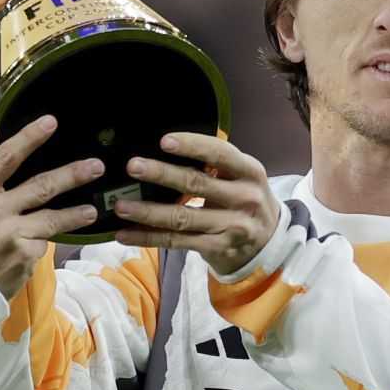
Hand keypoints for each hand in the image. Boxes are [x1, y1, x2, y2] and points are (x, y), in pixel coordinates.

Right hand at [0, 115, 102, 295]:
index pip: (6, 157)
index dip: (30, 137)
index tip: (51, 122)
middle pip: (42, 185)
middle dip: (73, 174)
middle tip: (96, 166)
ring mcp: (11, 234)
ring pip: (54, 219)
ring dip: (77, 214)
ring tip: (92, 211)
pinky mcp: (24, 257)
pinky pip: (42, 245)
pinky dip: (40, 245)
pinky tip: (31, 251)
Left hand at [112, 133, 281, 275]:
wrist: (268, 243)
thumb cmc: (244, 199)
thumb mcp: (241, 176)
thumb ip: (215, 163)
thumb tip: (166, 145)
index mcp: (249, 171)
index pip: (220, 153)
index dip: (192, 146)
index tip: (164, 141)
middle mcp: (244, 198)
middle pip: (196, 184)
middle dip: (161, 174)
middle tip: (133, 166)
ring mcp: (232, 226)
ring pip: (182, 218)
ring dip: (147, 212)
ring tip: (121, 206)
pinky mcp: (217, 248)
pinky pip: (177, 242)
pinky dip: (148, 238)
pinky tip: (125, 234)